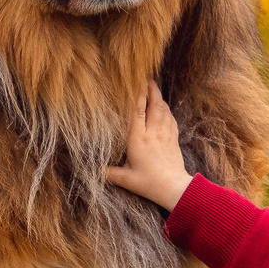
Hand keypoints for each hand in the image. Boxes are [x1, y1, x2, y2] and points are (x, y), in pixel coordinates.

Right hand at [101, 82, 193, 209]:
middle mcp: (153, 133)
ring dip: (159, 97)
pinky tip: (165, 107)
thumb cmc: (149, 183)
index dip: (138, 96)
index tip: (137, 83)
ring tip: (155, 88)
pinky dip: (167, 110)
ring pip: (164, 110)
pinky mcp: (173, 140)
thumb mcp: (126, 179)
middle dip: (152, 90)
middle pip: (154, 105)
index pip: (138, 112)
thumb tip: (95, 171)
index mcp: (139, 139)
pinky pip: (171, 119)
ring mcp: (165, 135)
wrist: (173, 188)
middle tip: (148, 79)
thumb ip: (110, 173)